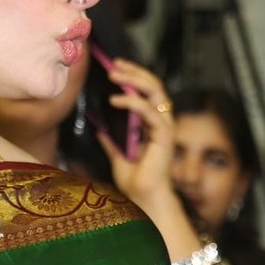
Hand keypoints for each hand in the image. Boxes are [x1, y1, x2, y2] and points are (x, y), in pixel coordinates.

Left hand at [98, 59, 178, 213]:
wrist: (144, 199)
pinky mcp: (164, 135)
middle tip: (114, 64)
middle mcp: (162, 122)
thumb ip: (111, 141)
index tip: (114, 67)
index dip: (133, 77)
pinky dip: (132, 102)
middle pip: (154, 85)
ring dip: (133, 80)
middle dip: (134, 72)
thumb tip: (99, 128)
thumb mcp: (117, 156)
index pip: (148, 92)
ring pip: (155, 91)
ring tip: (114, 75)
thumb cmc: (136, 182)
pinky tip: (115, 99)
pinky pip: (148, 110)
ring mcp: (165, 127)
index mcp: (153, 125)